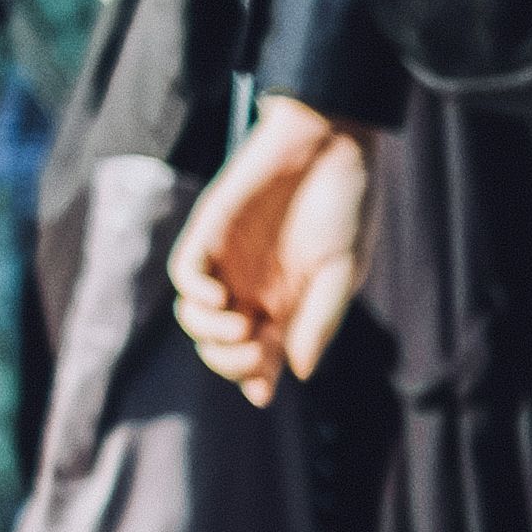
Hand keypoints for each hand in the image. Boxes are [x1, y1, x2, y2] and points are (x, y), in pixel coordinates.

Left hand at [170, 97, 371, 404]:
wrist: (330, 142)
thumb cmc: (346, 203)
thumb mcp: (342, 271)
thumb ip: (319, 321)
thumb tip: (296, 373)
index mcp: (288, 301)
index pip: (258, 354)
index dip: (254, 378)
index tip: (263, 390)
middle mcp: (253, 285)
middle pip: (220, 344)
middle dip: (230, 361)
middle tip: (255, 349)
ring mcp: (228, 260)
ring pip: (194, 316)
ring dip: (210, 334)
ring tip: (241, 328)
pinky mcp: (209, 230)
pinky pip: (185, 273)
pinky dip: (194, 295)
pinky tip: (218, 299)